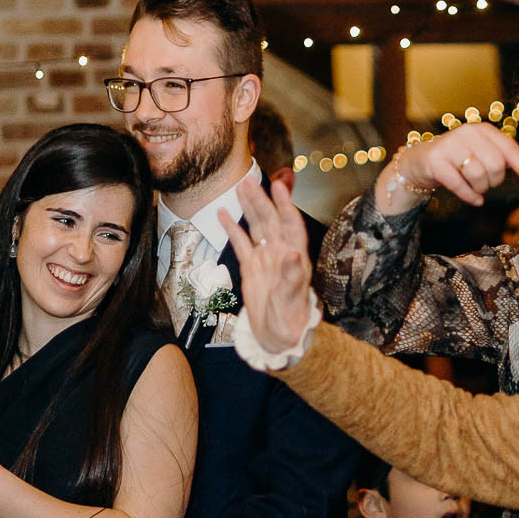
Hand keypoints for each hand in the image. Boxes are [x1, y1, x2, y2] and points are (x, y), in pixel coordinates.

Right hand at [221, 174, 313, 356]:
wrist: (279, 336)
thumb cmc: (291, 320)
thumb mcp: (291, 300)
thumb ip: (292, 277)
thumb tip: (293, 254)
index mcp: (295, 258)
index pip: (291, 225)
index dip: (285, 206)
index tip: (278, 187)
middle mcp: (280, 253)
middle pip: (270, 220)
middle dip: (261, 200)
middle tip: (248, 181)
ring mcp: (265, 258)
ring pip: (256, 227)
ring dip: (249, 207)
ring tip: (239, 187)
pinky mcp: (251, 267)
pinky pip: (241, 242)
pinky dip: (232, 227)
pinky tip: (223, 213)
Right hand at [374, 122, 518, 215]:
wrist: (421, 162)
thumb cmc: (459, 159)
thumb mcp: (485, 154)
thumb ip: (510, 155)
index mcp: (484, 130)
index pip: (510, 150)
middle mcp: (468, 133)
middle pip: (496, 165)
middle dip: (494, 181)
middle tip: (485, 183)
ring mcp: (451, 146)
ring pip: (478, 174)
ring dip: (480, 189)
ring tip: (474, 187)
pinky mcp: (436, 161)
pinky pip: (459, 184)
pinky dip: (469, 196)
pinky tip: (473, 199)